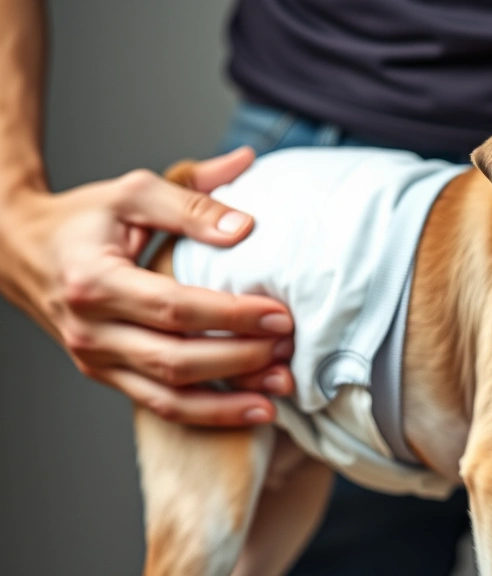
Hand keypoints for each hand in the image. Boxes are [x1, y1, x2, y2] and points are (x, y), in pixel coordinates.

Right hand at [0, 147, 296, 424]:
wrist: (21, 249)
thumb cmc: (84, 218)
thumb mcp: (134, 193)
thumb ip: (191, 204)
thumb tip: (246, 226)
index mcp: (95, 281)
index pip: (174, 307)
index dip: (231, 316)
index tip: (279, 314)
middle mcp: (91, 330)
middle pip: (175, 359)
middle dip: (240, 359)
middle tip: (289, 349)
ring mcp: (96, 360)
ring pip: (169, 396)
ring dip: (230, 400)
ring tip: (280, 393)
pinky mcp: (107, 376)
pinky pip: (161, 405)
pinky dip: (209, 413)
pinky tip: (252, 408)